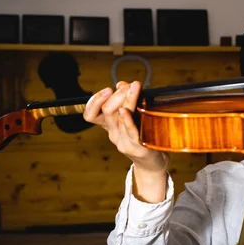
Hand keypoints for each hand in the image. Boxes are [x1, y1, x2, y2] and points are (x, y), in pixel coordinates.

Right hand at [84, 81, 169, 201]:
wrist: (153, 161)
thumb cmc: (143, 133)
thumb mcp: (132, 115)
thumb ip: (126, 100)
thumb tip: (121, 84)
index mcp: (108, 125)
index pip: (90, 114)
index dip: (94, 101)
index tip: (107, 89)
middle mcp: (112, 133)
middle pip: (107, 110)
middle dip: (118, 94)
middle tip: (130, 86)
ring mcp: (123, 141)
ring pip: (118, 117)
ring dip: (127, 99)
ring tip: (135, 86)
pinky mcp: (136, 147)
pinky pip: (130, 132)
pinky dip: (127, 120)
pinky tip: (127, 111)